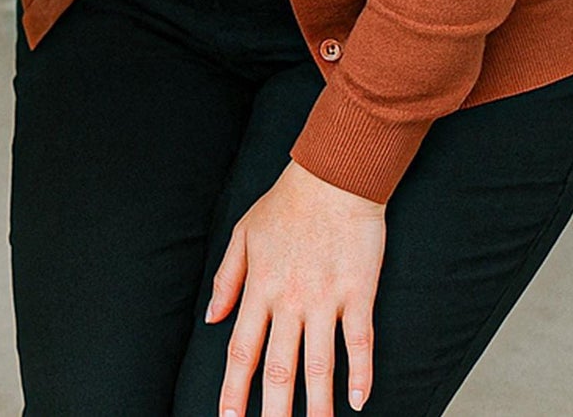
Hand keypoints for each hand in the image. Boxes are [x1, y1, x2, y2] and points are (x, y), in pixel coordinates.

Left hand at [207, 161, 385, 416]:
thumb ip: (227, 280)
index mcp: (259, 287)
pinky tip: (358, 401)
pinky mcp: (358, 294)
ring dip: (316, 404)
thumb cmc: (285, 205)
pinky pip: (360, 342)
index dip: (234, 387)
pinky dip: (361, 373)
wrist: (332, 179)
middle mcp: (289, 300)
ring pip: (319, 364)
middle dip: (272, 408)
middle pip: (278, 366)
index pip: (241, 349)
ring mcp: (325, 299)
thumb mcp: (242, 235)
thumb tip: (212, 318)